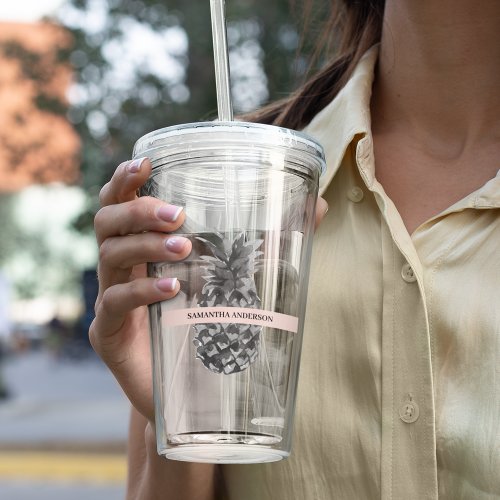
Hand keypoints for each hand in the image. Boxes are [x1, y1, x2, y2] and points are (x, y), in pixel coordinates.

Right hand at [90, 157, 327, 421]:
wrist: (195, 393)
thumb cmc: (213, 325)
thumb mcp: (239, 277)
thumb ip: (275, 240)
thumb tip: (318, 205)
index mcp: (145, 247)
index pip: (121, 203)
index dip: (125, 180)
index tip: (146, 162)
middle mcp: (121, 268)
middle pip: (107, 222)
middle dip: (139, 210)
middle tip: (179, 214)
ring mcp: (110, 300)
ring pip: (110, 256)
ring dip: (146, 244)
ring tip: (186, 247)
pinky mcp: (109, 334)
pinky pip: (115, 303)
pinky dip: (142, 290)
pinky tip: (173, 288)